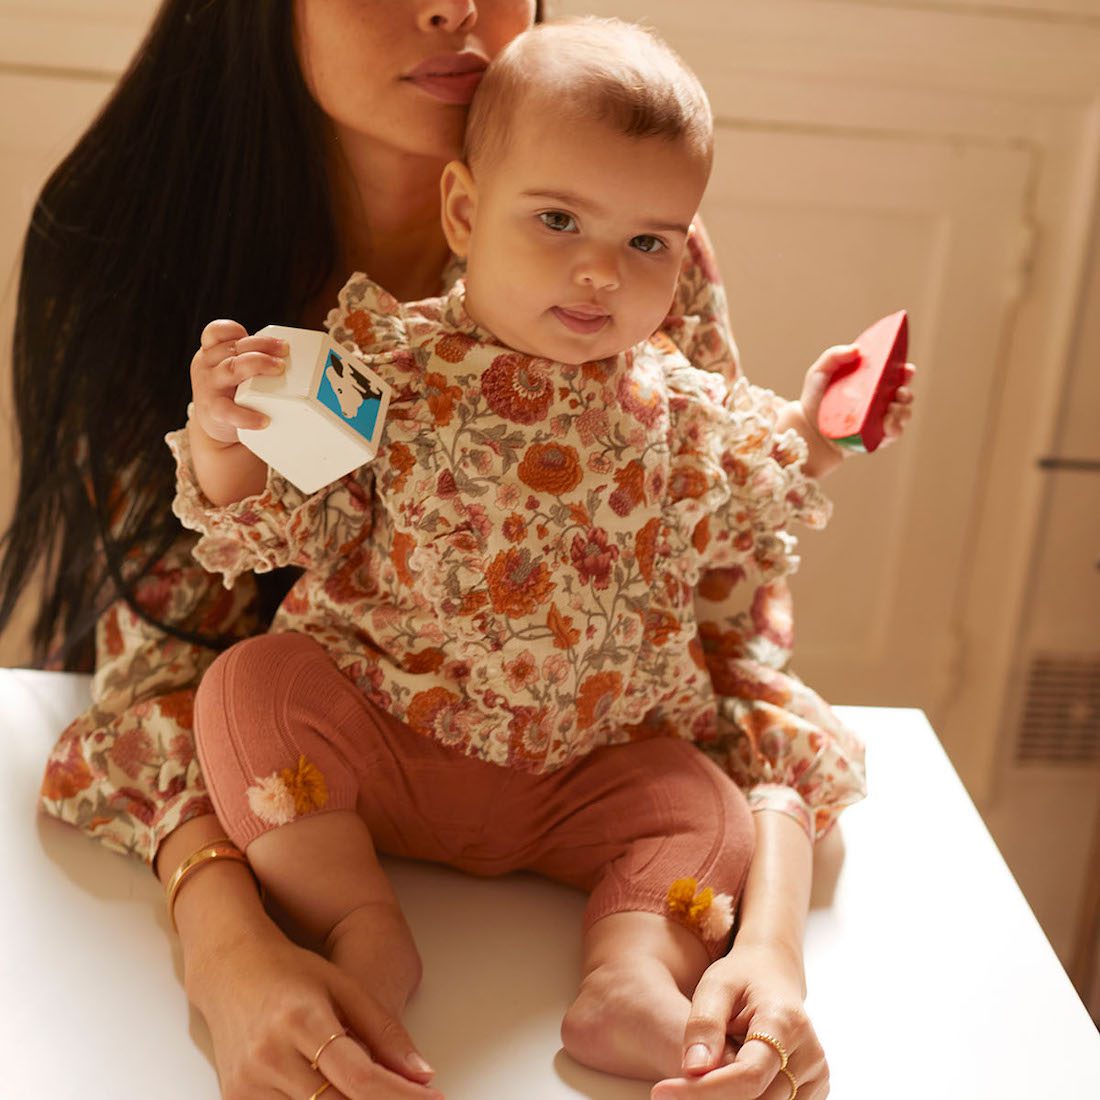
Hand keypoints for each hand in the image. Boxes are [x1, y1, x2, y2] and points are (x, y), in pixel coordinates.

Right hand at [188, 919, 441, 1098]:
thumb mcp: (344, 986)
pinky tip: (338, 1098)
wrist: (231, 970)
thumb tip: (423, 1074)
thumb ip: (383, 1030)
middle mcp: (269, 1055)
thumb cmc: (292, 972)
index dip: (399, 1097)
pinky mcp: (235, 1099)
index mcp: (302, 1019)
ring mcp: (247, 1082)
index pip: (359, 1077)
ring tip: (378, 1096)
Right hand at [190, 319, 287, 444]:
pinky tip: (264, 420)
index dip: (237, 330)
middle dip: (262, 346)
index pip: (218, 331)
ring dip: (258, 364)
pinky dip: (247, 416)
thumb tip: (296, 352)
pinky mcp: (214, 410)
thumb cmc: (231, 389)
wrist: (213, 424)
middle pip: (233, 347)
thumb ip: (253, 357)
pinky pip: (229, 411)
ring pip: (231, 368)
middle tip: (285, 350)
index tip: (263, 336)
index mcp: (212, 351)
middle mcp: (207, 365)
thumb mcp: (235, 368)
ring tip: (280, 370)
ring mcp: (209, 387)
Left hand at [650, 943, 827, 1098]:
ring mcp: (816, 1076)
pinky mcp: (813, 1090)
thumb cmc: (741, 976)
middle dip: (708, 1097)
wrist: (772, 973)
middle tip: (672, 1087)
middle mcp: (810, 1054)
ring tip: (701, 1076)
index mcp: (786, 1022)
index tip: (662, 1091)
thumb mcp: (715, 985)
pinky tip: (725, 1081)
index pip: (748, 1075)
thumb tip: (693, 1070)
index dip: (704, 1092)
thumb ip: (704, 1024)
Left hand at [797, 345, 916, 453]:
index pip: (896, 375)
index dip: (906, 372)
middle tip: (899, 391)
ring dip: (903, 411)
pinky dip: (895, 428)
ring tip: (890, 408)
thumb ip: (834, 355)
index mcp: (872, 383)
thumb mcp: (820, 372)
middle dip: (907, 392)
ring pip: (903, 415)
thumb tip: (857, 349)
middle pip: (905, 395)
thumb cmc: (814, 398)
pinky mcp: (876, 438)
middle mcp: (880, 402)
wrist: (805, 427)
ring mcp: (880, 421)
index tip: (907, 369)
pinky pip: (894, 434)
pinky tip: (887, 422)